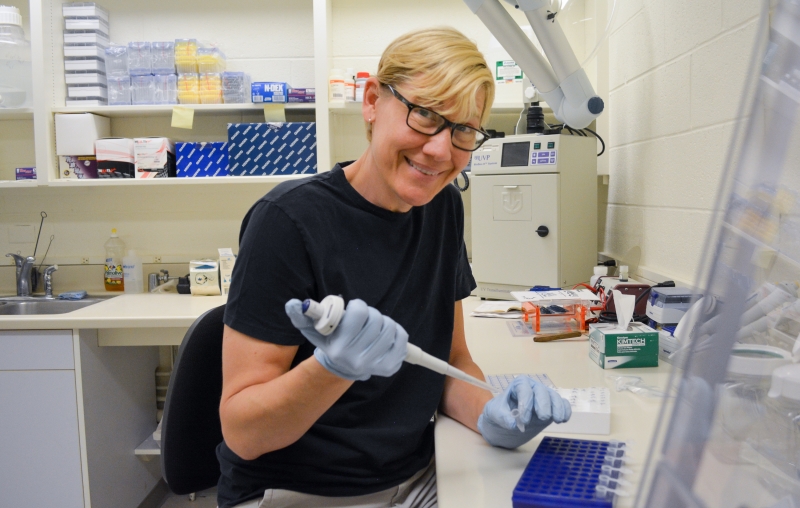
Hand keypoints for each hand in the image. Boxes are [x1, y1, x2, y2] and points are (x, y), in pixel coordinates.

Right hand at [285, 298, 408, 380]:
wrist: (342, 367)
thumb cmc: (331, 341)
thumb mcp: (313, 330)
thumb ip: (301, 315)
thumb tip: (294, 304)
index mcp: (338, 348)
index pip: (359, 312)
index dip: (357, 306)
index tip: (354, 309)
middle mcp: (356, 359)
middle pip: (376, 319)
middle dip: (371, 314)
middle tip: (365, 318)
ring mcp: (375, 365)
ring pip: (390, 327)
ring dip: (384, 322)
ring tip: (375, 326)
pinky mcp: (390, 367)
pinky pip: (402, 339)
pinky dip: (396, 332)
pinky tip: (386, 335)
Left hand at [477, 376, 571, 448]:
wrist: (503, 423)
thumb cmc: (498, 413)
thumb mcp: (493, 414)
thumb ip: (502, 417)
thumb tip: (514, 423)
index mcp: (518, 385)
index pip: (525, 390)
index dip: (526, 403)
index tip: (524, 419)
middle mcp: (533, 388)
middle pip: (542, 391)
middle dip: (543, 404)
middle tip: (543, 418)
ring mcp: (543, 398)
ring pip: (554, 397)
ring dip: (557, 407)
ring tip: (557, 420)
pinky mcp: (551, 408)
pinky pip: (562, 405)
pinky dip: (565, 410)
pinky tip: (564, 419)